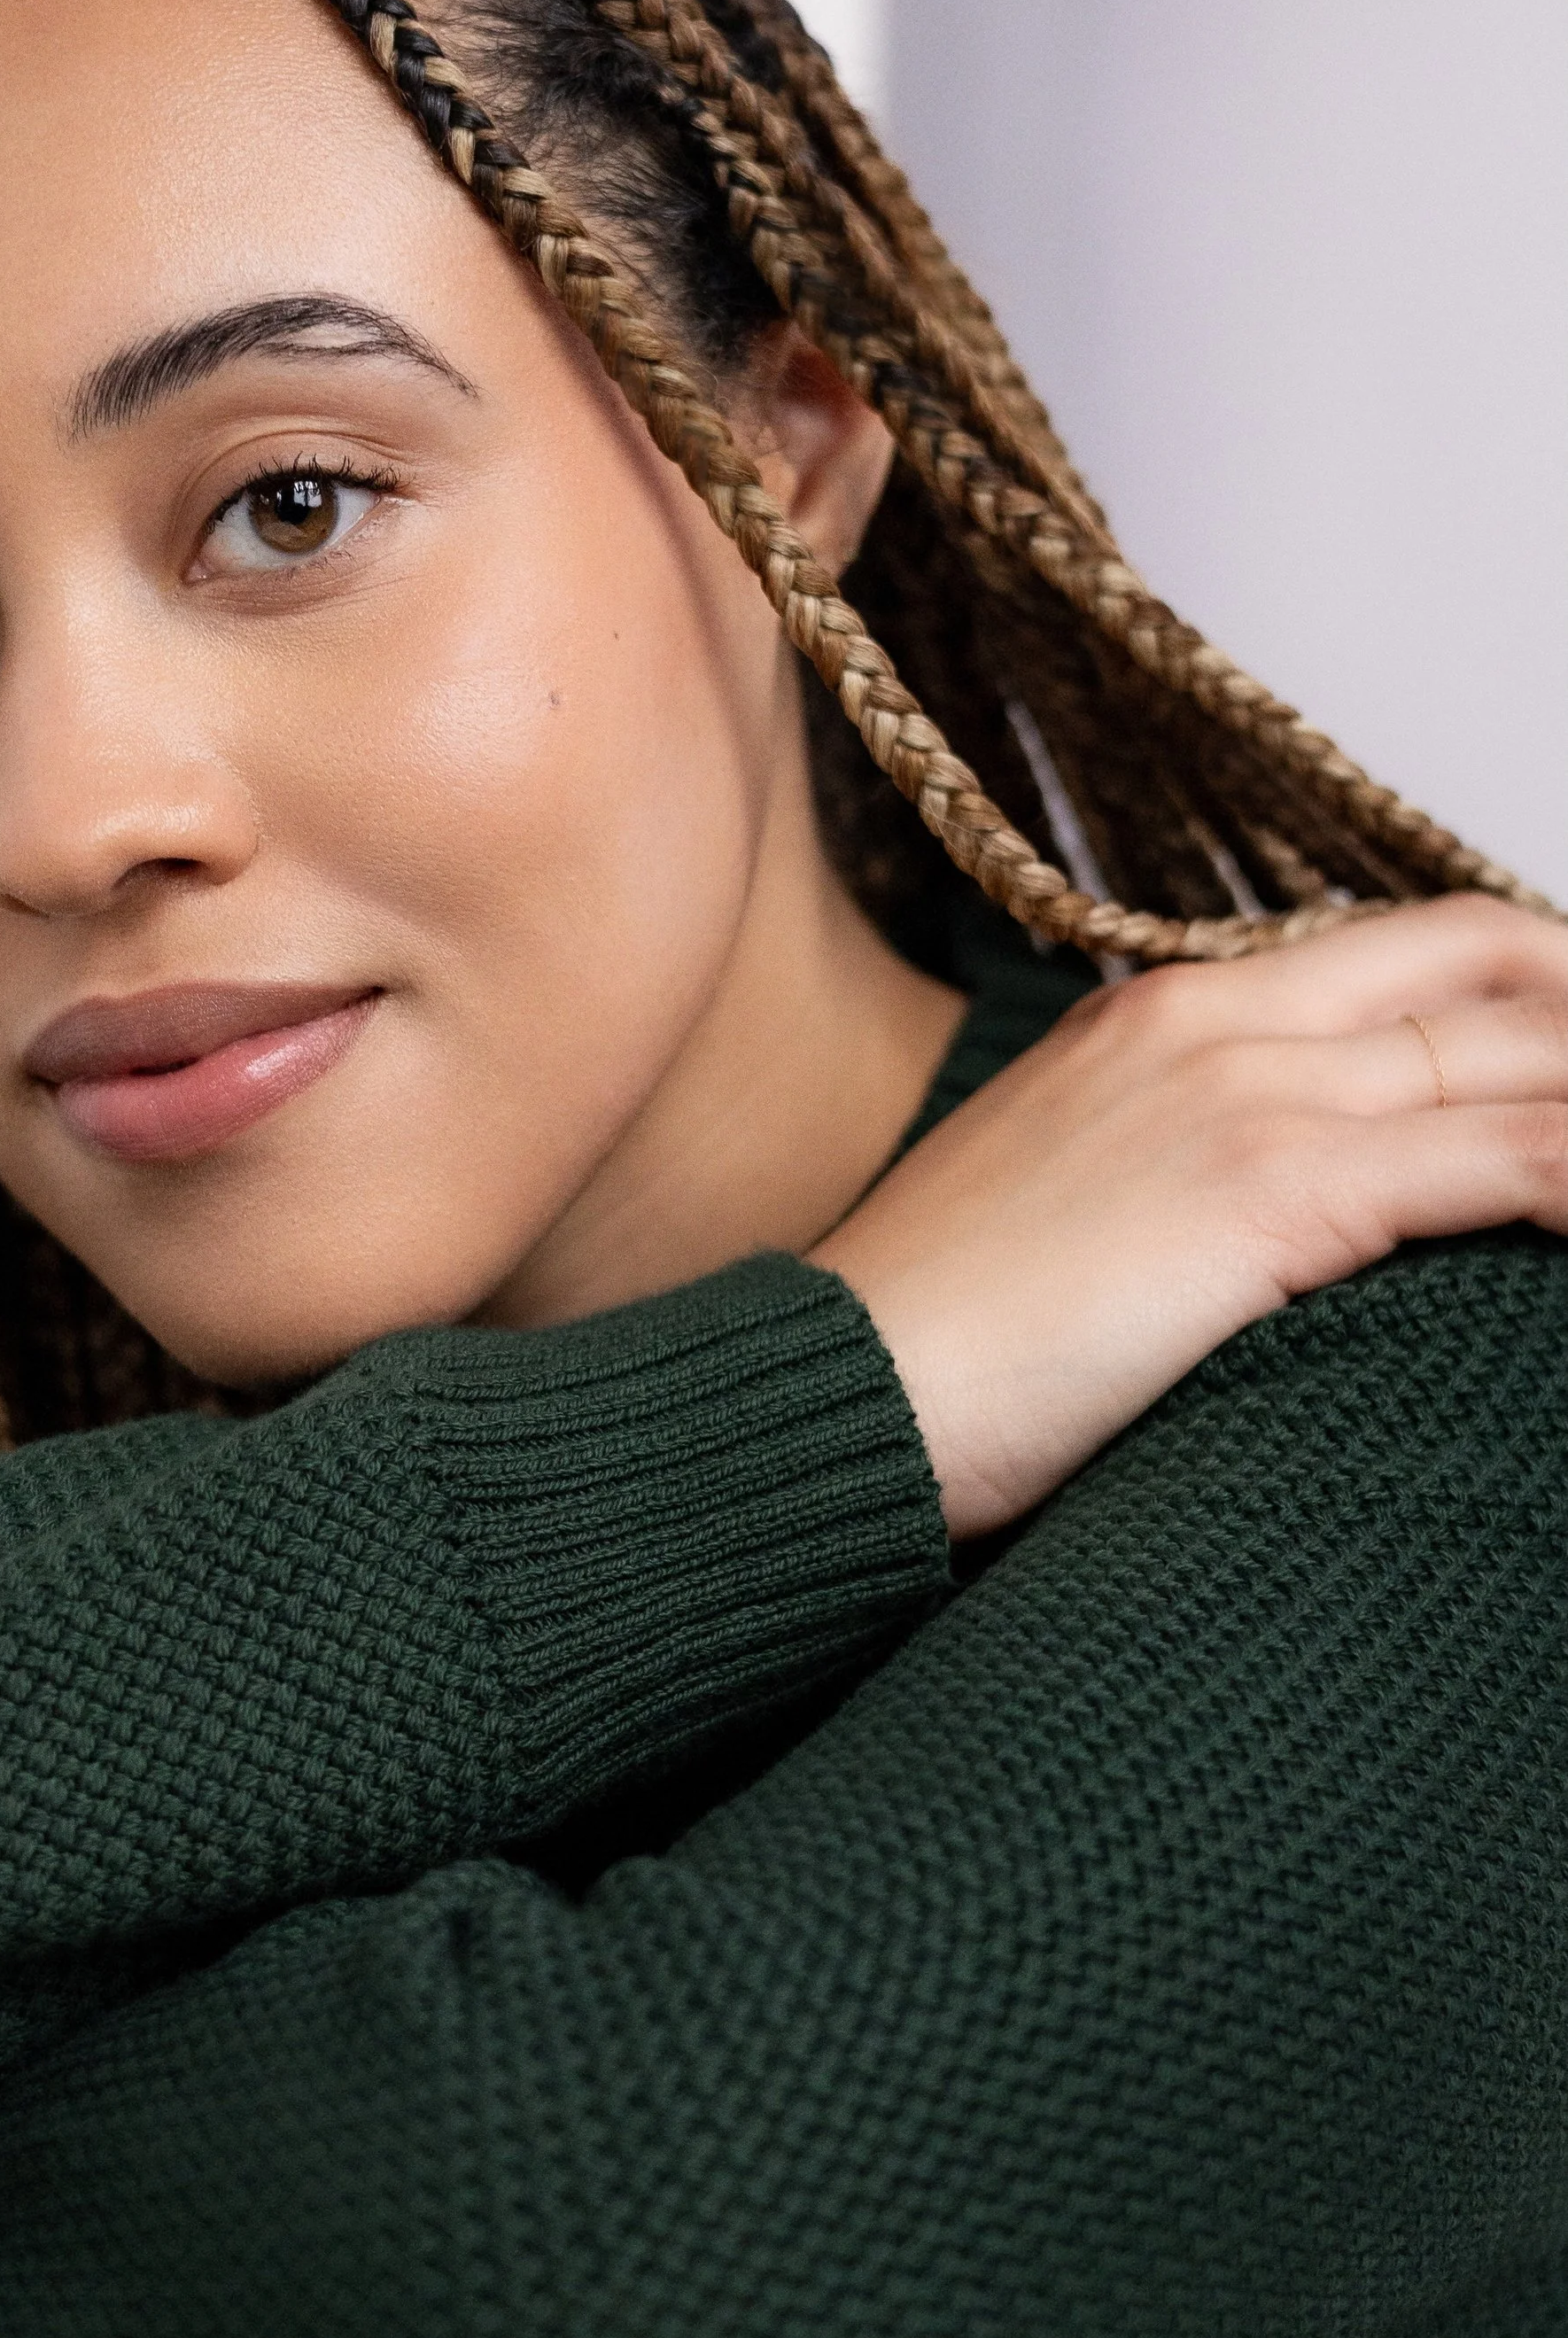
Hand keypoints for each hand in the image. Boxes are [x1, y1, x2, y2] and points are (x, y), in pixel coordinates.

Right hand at [811, 895, 1567, 1539]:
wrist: (840, 1391)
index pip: (1411, 946)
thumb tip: (1283, 1212)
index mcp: (1162, 1008)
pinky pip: (1516, 1159)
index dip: (1540, 987)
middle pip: (1493, 971)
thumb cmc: (937, 1333)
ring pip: (1528, 1059)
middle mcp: (1216, 1017)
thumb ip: (1178, 1157)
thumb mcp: (1063, 1197)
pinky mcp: (1271, 1190)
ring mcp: (1246, 1093)